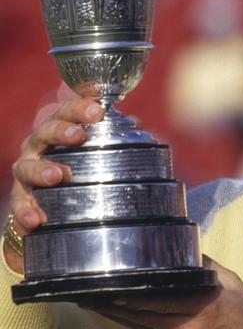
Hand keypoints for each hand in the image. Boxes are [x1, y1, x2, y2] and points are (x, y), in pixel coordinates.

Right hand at [5, 98, 103, 271]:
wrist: (47, 198)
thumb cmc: (76, 162)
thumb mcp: (94, 146)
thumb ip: (115, 134)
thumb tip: (136, 123)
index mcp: (59, 128)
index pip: (68, 111)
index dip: (81, 109)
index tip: (97, 111)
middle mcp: (39, 145)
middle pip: (45, 131)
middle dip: (60, 131)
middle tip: (77, 136)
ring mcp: (27, 170)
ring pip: (27, 166)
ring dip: (41, 170)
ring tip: (57, 176)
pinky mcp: (20, 197)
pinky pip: (19, 204)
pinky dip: (26, 211)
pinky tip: (36, 219)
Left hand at [83, 256, 242, 328]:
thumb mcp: (231, 282)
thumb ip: (206, 266)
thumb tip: (184, 246)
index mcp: (202, 305)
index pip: (159, 298)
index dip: (131, 294)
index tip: (110, 284)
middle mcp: (188, 326)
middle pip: (141, 314)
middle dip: (113, 304)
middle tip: (88, 292)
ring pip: (141, 326)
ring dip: (116, 315)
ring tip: (93, 302)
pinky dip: (133, 322)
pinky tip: (119, 314)